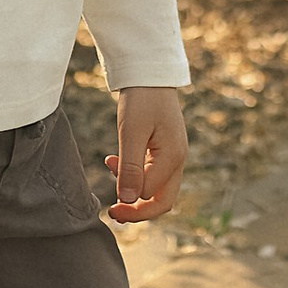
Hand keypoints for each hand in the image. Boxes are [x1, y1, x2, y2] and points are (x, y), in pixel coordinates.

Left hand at [106, 88, 185, 222]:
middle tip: (113, 214)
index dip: (131, 205)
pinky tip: (114, 163)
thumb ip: (130, 167)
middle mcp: (178, 160)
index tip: (109, 208)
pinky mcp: (164, 150)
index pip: (152, 195)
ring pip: (158, 189)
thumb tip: (129, 200)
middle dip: (139, 211)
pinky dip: (135, 177)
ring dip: (135, 194)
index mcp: (173, 157)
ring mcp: (173, 155)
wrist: (150, 73)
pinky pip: (153, 174)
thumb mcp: (131, 132)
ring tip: (112, 188)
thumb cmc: (141, 99)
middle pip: (163, 200)